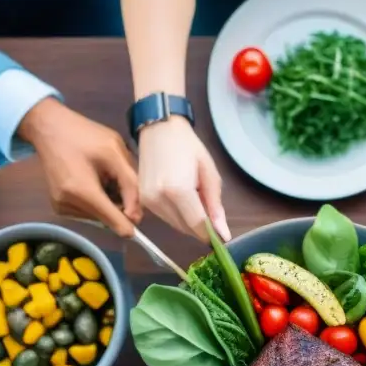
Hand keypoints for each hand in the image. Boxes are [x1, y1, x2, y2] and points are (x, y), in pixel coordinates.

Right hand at [19, 98, 141, 236]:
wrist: (49, 128)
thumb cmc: (84, 135)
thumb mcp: (115, 152)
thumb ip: (130, 184)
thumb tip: (136, 216)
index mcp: (82, 191)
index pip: (114, 222)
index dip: (131, 222)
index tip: (139, 214)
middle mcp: (68, 205)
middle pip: (108, 220)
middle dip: (118, 205)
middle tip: (115, 179)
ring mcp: (61, 208)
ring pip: (99, 218)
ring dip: (107, 203)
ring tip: (101, 177)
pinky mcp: (58, 207)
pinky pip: (88, 213)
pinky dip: (96, 202)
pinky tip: (91, 181)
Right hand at [138, 117, 228, 242]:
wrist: (158, 128)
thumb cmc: (188, 146)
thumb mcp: (209, 173)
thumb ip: (215, 206)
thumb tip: (223, 234)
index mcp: (178, 190)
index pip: (197, 225)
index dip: (211, 234)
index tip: (222, 237)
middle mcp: (159, 199)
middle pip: (185, 228)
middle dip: (201, 227)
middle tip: (211, 213)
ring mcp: (147, 201)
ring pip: (175, 225)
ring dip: (189, 221)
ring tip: (194, 199)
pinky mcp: (142, 200)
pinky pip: (165, 217)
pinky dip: (177, 214)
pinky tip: (182, 198)